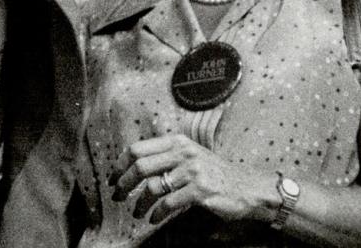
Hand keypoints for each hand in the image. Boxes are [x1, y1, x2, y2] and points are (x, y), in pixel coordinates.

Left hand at [110, 133, 275, 226]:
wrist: (247, 187)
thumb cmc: (215, 174)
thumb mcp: (190, 156)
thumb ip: (167, 156)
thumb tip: (134, 166)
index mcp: (177, 141)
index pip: (137, 148)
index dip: (120, 164)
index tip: (113, 178)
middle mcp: (183, 152)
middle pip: (140, 166)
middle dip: (124, 184)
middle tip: (118, 196)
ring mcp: (192, 170)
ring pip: (152, 187)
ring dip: (139, 203)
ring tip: (137, 212)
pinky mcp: (200, 190)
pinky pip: (168, 203)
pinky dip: (157, 213)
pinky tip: (154, 219)